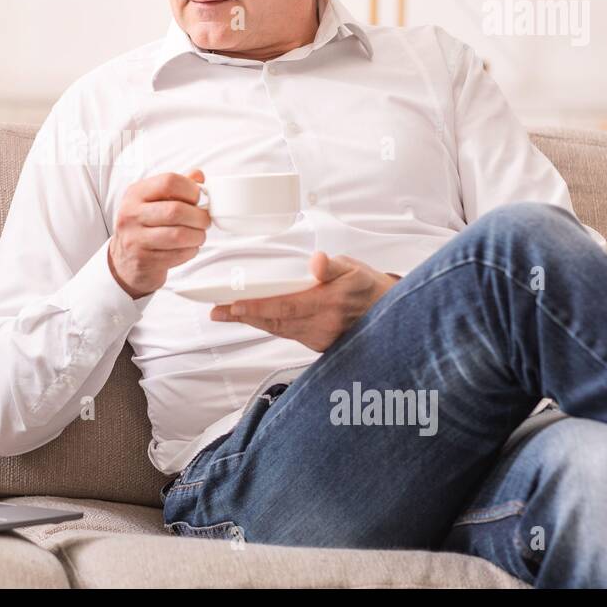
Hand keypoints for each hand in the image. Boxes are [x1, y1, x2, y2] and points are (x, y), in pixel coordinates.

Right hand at [108, 169, 210, 298]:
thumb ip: (175, 187)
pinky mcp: (144, 260)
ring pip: (179, 235)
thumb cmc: (144, 226)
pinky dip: (190, 251)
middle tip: (205, 220)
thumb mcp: (153, 201)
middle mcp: (131, 214)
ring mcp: (135, 239)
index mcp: (135, 193)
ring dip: (198, 236)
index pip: (168, 182)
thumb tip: (198, 175)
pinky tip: (188, 247)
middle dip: (199, 216)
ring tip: (199, 235)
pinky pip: (177, 254)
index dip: (190, 189)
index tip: (199, 198)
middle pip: (175, 210)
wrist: (125, 260)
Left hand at [209, 251, 398, 351]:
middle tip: (217, 311)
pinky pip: (288, 334)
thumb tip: (317, 261)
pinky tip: (253, 318)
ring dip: (252, 322)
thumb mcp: (354, 269)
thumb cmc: (368, 287)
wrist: (389, 314)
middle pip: (275, 322)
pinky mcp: (319, 345)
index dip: (258, 308)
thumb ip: (333, 266)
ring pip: (279, 329)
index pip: (285, 307)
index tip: (234, 305)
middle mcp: (322, 325)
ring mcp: (320, 338)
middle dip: (244, 317)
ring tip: (226, 314)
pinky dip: (269, 326)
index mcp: (329, 304)